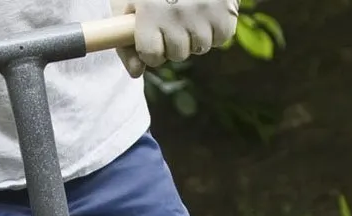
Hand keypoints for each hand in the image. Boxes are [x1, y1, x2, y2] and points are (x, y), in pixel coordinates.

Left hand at [110, 0, 239, 77]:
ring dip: (196, 34)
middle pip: (177, 54)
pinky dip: (216, 27)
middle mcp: (177, 15)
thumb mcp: (129, 1)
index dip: (151, 50)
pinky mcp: (226, 13)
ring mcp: (203, 14)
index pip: (152, 57)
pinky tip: (208, 8)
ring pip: (200, 48)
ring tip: (191, 8)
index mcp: (150, 12)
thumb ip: (125, 40)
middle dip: (174, 40)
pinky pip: (221, 38)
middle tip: (174, 14)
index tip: (152, 36)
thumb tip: (135, 73)